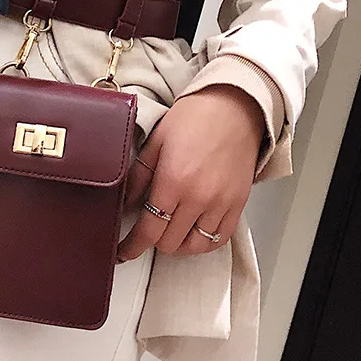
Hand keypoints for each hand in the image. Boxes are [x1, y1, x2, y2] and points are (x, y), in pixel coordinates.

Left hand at [119, 85, 264, 259]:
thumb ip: (138, 176)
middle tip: (146, 229)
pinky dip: (203, 241)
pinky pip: (220, 239)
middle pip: (169, 243)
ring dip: (178, 244)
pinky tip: (193, 231)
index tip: (122, 252)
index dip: (131, 247)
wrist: (234, 107)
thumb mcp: (156, 142)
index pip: (148, 230)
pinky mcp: (238, 204)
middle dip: (153, 241)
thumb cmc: (194, 118)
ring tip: (169, 231)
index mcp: (173, 181)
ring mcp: (221, 204)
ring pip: (195, 246)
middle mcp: (198, 198)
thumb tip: (124, 203)